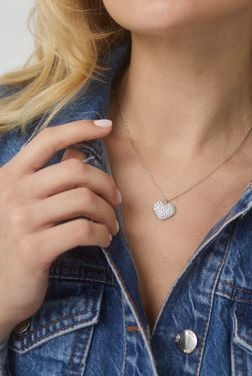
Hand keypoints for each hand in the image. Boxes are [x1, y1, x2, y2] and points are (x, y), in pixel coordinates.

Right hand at [0, 120, 119, 341]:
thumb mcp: (25, 202)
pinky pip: (83, 230)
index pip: (48, 139)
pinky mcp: (34, 249)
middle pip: (75, 170)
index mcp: (11, 175)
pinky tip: (104, 239)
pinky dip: (102, 234)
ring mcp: (22, 220)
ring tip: (111, 225)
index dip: (79, 127)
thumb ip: (50, 175)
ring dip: (108, 213)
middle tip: (116, 200)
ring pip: (84, 200)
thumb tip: (78, 151)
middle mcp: (13, 192)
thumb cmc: (16, 240)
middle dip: (106, 183)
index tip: (107, 126)